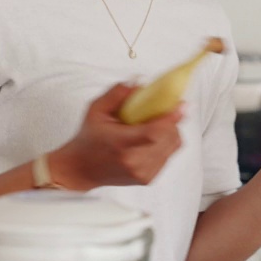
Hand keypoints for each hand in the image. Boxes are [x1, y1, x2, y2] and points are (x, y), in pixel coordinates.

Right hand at [47, 83, 183, 188]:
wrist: (81, 170)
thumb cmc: (88, 139)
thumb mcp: (96, 110)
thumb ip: (117, 94)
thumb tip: (139, 82)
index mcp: (122, 144)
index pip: (154, 133)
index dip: (171, 118)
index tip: (179, 104)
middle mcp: (135, 162)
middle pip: (169, 138)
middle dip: (173, 121)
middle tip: (168, 109)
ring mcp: (143, 173)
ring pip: (173, 147)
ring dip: (171, 131)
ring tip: (159, 123)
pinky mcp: (148, 179)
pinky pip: (168, 156)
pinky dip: (166, 143)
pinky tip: (154, 138)